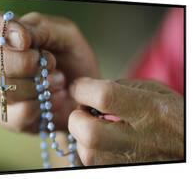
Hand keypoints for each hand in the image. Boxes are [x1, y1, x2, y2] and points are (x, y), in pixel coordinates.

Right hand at [0, 10, 98, 132]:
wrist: (86, 93)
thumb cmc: (73, 59)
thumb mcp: (65, 35)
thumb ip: (40, 29)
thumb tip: (16, 38)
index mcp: (5, 38)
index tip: (25, 40)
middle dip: (24, 62)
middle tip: (51, 63)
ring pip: (3, 89)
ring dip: (39, 85)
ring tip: (59, 82)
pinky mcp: (8, 118)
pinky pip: (17, 114)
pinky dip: (42, 105)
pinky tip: (55, 99)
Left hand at [68, 78, 183, 164]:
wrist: (188, 149)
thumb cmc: (172, 117)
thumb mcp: (154, 92)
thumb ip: (119, 88)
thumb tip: (87, 92)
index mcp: (151, 111)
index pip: (105, 97)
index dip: (83, 89)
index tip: (78, 88)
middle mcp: (142, 140)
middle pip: (90, 133)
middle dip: (77, 119)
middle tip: (83, 112)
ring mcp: (134, 163)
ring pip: (88, 154)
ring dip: (82, 138)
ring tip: (95, 128)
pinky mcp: (125, 172)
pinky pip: (94, 165)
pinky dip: (91, 151)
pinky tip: (102, 143)